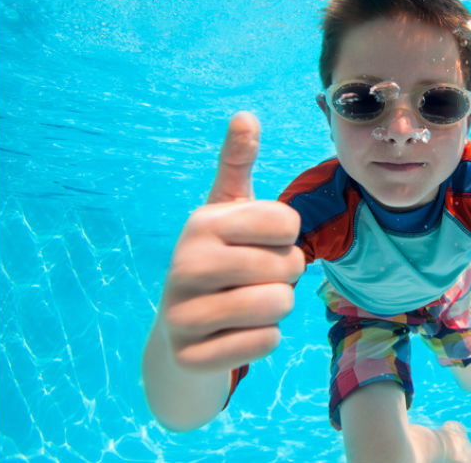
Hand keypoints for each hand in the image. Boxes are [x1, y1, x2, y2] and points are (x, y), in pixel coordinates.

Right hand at [159, 112, 304, 372]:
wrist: (181, 331)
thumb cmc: (219, 259)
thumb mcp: (227, 210)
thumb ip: (237, 164)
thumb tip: (245, 114)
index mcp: (202, 222)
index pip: (288, 223)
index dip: (287, 238)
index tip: (260, 243)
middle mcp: (185, 264)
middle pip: (289, 267)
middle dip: (286, 277)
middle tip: (255, 279)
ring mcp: (182, 313)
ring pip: (279, 306)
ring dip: (277, 309)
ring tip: (247, 304)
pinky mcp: (190, 355)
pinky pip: (265, 343)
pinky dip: (263, 340)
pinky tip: (236, 333)